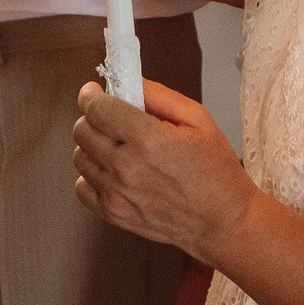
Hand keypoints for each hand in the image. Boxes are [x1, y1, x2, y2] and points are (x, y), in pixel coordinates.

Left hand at [71, 80, 256, 258]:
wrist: (223, 222)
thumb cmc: (217, 171)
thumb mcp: (199, 120)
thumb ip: (159, 96)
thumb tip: (129, 82)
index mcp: (148, 140)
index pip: (97, 109)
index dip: (90, 95)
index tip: (93, 92)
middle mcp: (127, 168)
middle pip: (81, 131)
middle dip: (91, 117)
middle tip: (109, 117)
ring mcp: (117, 194)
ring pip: (80, 157)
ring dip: (92, 146)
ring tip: (117, 146)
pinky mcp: (114, 214)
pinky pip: (82, 187)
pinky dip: (91, 176)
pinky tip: (113, 171)